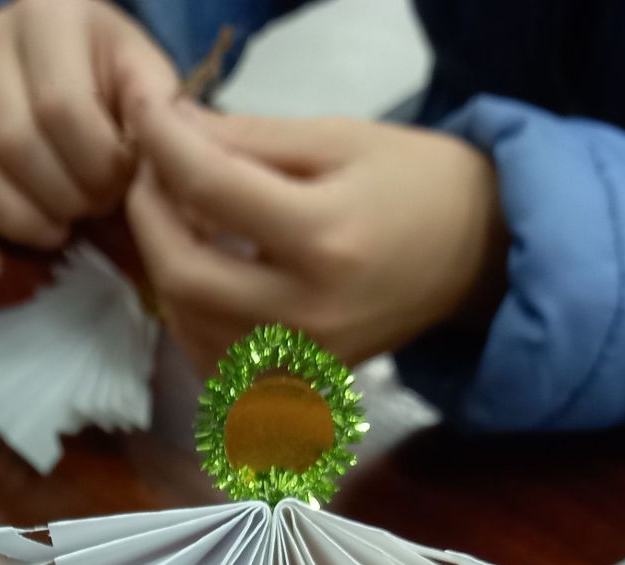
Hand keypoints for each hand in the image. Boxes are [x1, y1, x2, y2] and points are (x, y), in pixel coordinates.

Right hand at [0, 0, 176, 280]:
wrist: (67, 63)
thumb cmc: (113, 76)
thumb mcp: (146, 74)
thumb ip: (154, 105)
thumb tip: (153, 144)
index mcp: (46, 14)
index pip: (61, 108)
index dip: (98, 164)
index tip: (124, 181)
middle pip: (11, 142)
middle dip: (63, 195)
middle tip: (95, 207)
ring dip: (16, 219)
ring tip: (58, 230)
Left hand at [128, 99, 508, 370]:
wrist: (477, 256)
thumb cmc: (415, 184)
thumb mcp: (339, 139)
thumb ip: (249, 139)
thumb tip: (171, 130)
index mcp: (325, 239)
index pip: (210, 190)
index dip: (163, 148)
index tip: (146, 120)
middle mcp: (308, 314)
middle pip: (181, 274)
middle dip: (148, 216)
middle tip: (151, 176)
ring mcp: (301, 360)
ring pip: (187, 323)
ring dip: (165, 266)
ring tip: (181, 219)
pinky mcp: (299, 385)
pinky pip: (212, 364)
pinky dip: (190, 319)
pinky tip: (206, 276)